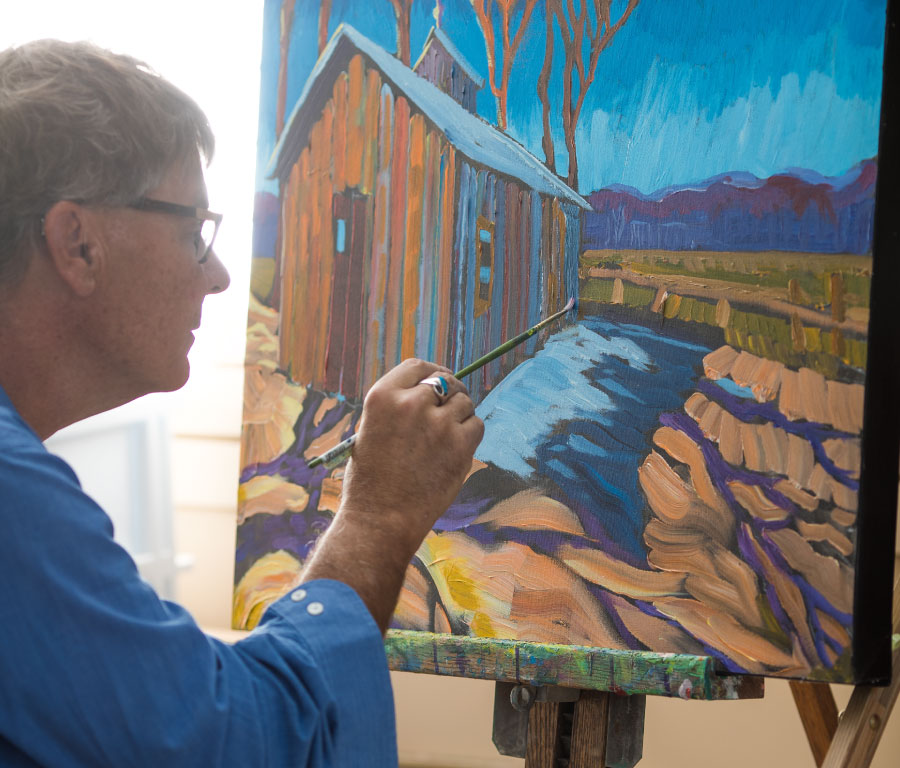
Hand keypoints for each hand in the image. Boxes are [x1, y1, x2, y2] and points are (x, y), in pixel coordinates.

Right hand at [299, 359, 482, 632]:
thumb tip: (430, 391)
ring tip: (446, 437)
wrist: (380, 521)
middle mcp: (411, 404)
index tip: (438, 379)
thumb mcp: (371, 430)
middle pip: (445, 382)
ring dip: (459, 415)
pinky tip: (456, 449)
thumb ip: (397, 408)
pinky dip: (470, 433)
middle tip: (450, 407)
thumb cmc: (370, 481)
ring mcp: (438, 423)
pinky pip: (476, 425)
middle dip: (449, 392)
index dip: (432, 372)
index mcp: (382, 396)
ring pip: (464, 403)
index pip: (417, 367)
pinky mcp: (460, 445)